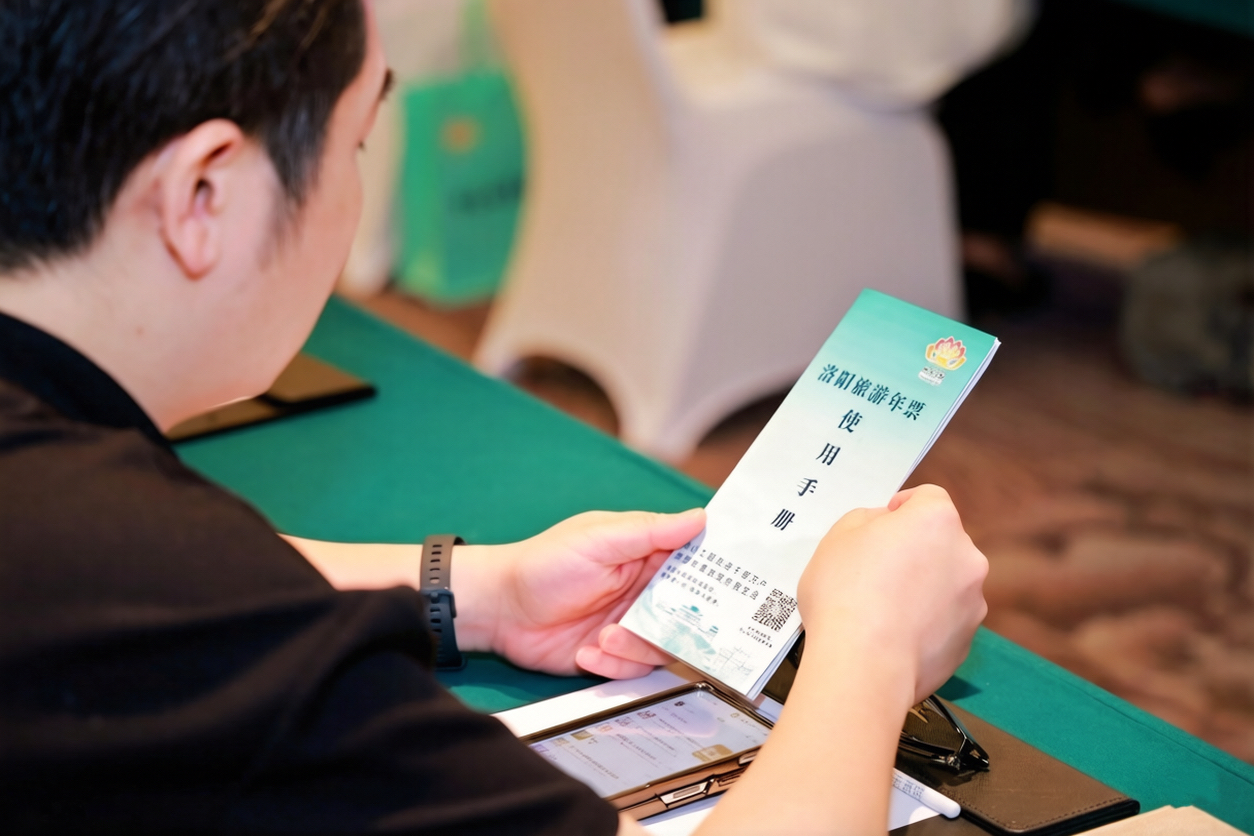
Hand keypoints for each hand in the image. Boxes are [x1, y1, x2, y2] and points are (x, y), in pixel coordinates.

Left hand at [452, 508, 705, 677]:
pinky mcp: (613, 655)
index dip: (716, 575)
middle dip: (679, 626)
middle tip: (659, 629)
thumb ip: (650, 531)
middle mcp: (645, 590)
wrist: (499, 609)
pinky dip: (614, 666)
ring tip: (604, 638)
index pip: (695, 563)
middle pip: (690, 613)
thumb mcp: (598, 539)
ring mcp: (631, 624)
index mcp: (646, 554)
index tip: (736, 588)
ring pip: (664, 646)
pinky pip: (635, 670)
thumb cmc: (544, 563)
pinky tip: (586, 653)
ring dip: (636, 648)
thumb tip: (701, 517)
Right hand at [797, 484, 987, 704]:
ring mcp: (972, 602)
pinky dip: (925, 624)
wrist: (864, 665)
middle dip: (915, 550)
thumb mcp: (838, 537)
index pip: (928, 497)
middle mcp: (966, 556)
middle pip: (941, 543)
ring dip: (923, 588)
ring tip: (882, 610)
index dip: (903, 507)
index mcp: (936, 520)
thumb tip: (883, 526)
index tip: (883, 524)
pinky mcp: (966, 642)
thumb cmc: (846, 593)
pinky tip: (893, 637)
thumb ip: (866, 520)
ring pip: (946, 584)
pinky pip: (945, 622)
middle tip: (876, 570)